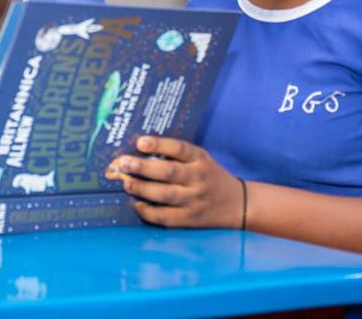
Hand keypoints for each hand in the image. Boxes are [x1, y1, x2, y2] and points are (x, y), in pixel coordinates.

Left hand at [105, 136, 244, 228]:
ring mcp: (195, 200)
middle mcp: (198, 179)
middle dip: (142, 167)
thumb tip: (139, 149)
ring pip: (165, 194)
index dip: (159, 144)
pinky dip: (149, 212)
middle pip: (168, 172)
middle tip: (123, 163)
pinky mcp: (191, 219)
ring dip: (142, 188)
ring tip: (126, 183)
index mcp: (200, 159)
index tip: (140, 142)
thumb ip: (176, 155)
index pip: (179, 148)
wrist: (238, 204)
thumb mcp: (200, 160)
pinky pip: (166, 217)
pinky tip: (136, 205)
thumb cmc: (209, 177)